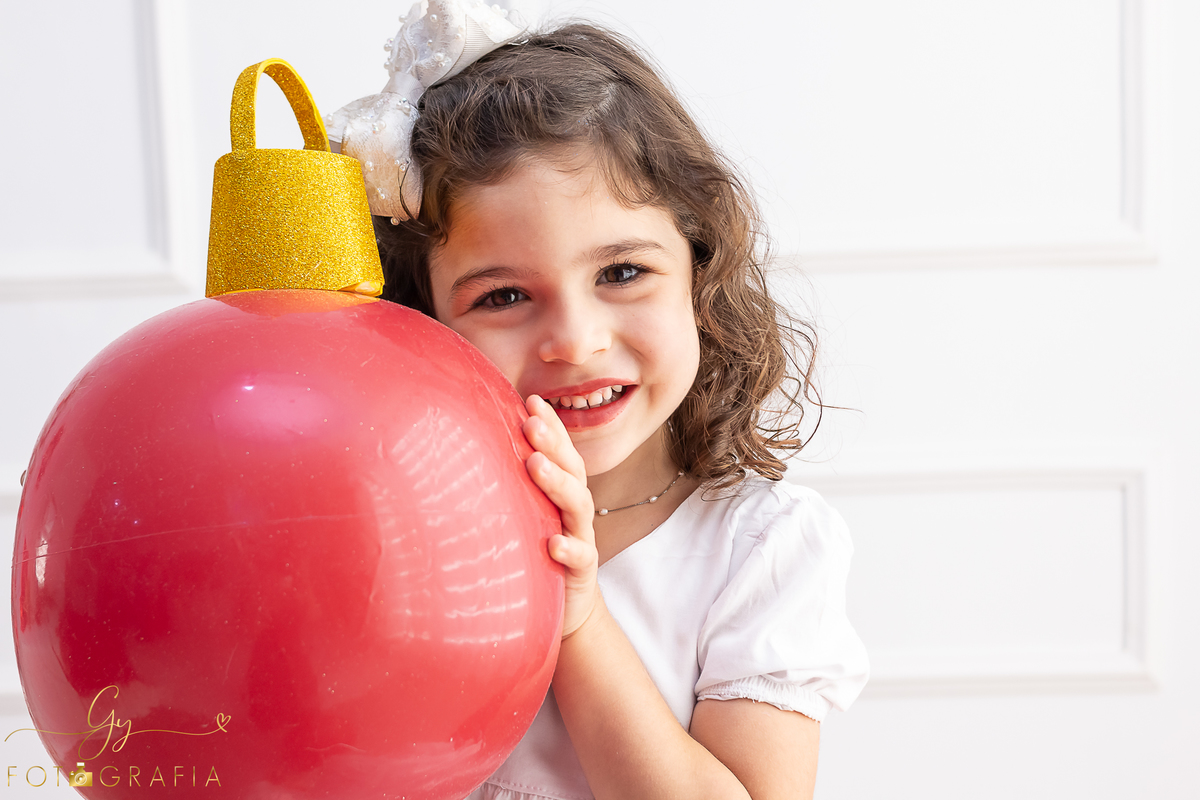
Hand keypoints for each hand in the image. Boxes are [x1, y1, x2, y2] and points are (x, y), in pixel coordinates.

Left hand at [522, 395, 599, 637]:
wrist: (567, 609)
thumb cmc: (536, 552)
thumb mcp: (524, 517)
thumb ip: (509, 488)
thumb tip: (464, 455)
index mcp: (561, 492)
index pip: (560, 452)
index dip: (550, 425)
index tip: (531, 400)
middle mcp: (573, 509)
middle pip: (570, 469)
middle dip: (552, 443)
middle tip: (530, 423)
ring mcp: (580, 537)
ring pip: (577, 505)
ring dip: (557, 482)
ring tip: (535, 465)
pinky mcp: (581, 571)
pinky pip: (580, 556)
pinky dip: (569, 548)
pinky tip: (553, 544)